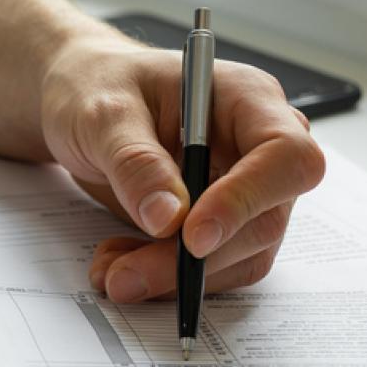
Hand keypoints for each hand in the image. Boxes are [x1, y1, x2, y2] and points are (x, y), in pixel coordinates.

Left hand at [38, 39, 326, 302]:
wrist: (80, 102)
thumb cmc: (97, 88)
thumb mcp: (102, 114)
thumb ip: (135, 162)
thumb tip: (169, 218)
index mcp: (248, 100)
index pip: (286, 157)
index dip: (247, 201)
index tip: (192, 236)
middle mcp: (258, 148)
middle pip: (264, 220)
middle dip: (195, 260)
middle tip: (126, 277)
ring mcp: (245, 190)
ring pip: (240, 257)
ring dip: (175, 278)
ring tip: (111, 271)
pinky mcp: (220, 225)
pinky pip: (212, 268)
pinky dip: (166, 279)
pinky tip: (120, 263)